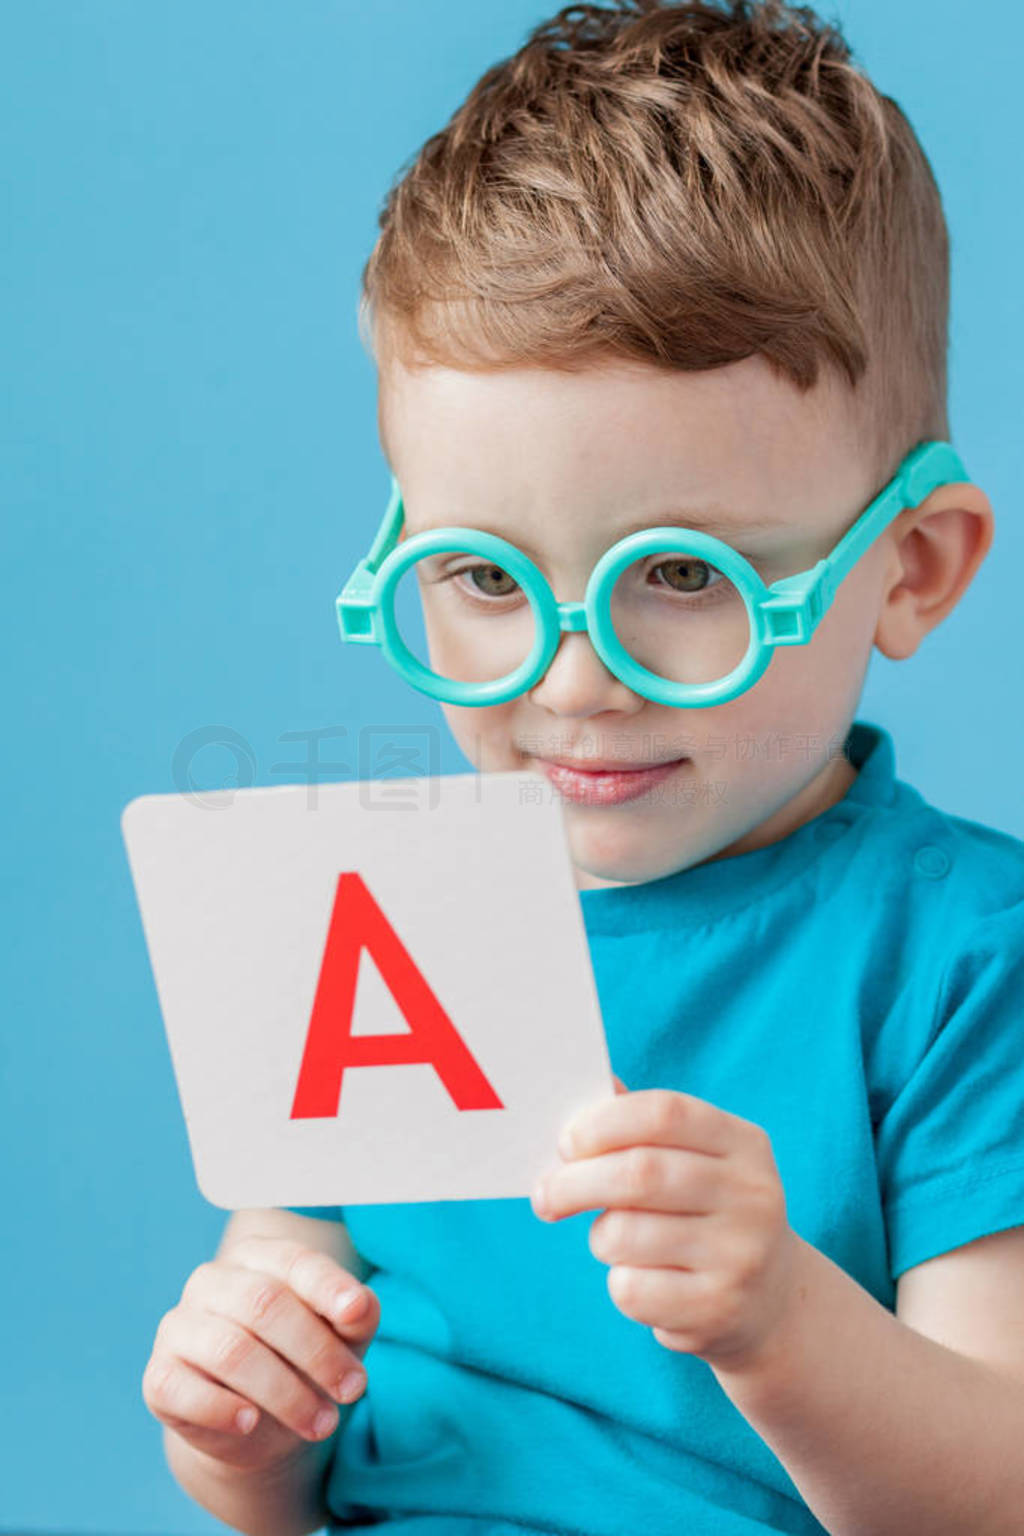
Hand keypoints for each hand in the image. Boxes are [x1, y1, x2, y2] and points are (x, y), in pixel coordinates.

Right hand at [142, 1237, 379, 1472]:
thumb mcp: (343, 1334)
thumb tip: (358, 1305)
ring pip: (231, 1350)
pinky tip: (252, 1422)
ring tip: (321, 1423)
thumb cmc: (306, 1360)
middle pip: (264, 1304)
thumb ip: (356, 1312)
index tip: (356, 1313)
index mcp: (256, 1256)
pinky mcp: (159, 1376)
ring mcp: (179, 1326)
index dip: (326, 1285)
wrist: (259, 1425)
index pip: (292, 1260)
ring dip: (285, 1393)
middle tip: (352, 1390)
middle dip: (316, 1351)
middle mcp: (212, 1281)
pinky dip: (222, 1409)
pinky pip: (183, 1389)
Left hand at [531, 1075, 800, 1372]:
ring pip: (625, 1235)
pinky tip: (646, 1282)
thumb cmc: (705, 1212)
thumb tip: (593, 1082)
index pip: (665, 1113)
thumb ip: (644, 1126)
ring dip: (600, 1238)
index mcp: (743, 1144)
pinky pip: (631, 1290)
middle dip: (574, 1183)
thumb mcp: (695, 1161)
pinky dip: (620, 1284)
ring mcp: (741, 1255)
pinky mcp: (719, 1308)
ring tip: (615, 1241)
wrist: (770, 1301)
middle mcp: (752, 1195)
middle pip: (639, 1173)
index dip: (604, 1123)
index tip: (566, 1143)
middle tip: (545, 1196)